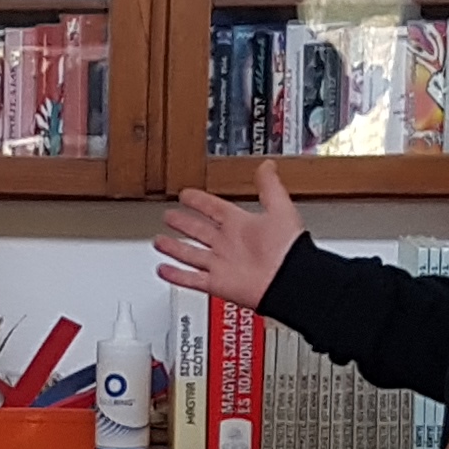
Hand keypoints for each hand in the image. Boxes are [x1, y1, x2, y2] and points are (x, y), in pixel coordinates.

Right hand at [154, 161, 305, 309]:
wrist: (289, 280)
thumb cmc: (288, 248)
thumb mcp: (280, 208)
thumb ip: (270, 187)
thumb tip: (268, 164)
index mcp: (241, 225)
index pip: (214, 209)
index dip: (199, 201)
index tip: (186, 195)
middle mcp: (228, 244)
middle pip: (198, 230)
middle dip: (183, 223)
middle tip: (168, 216)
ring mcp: (221, 264)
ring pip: (190, 254)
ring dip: (174, 248)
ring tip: (159, 241)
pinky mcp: (216, 283)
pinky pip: (191, 279)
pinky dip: (176, 276)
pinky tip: (163, 270)